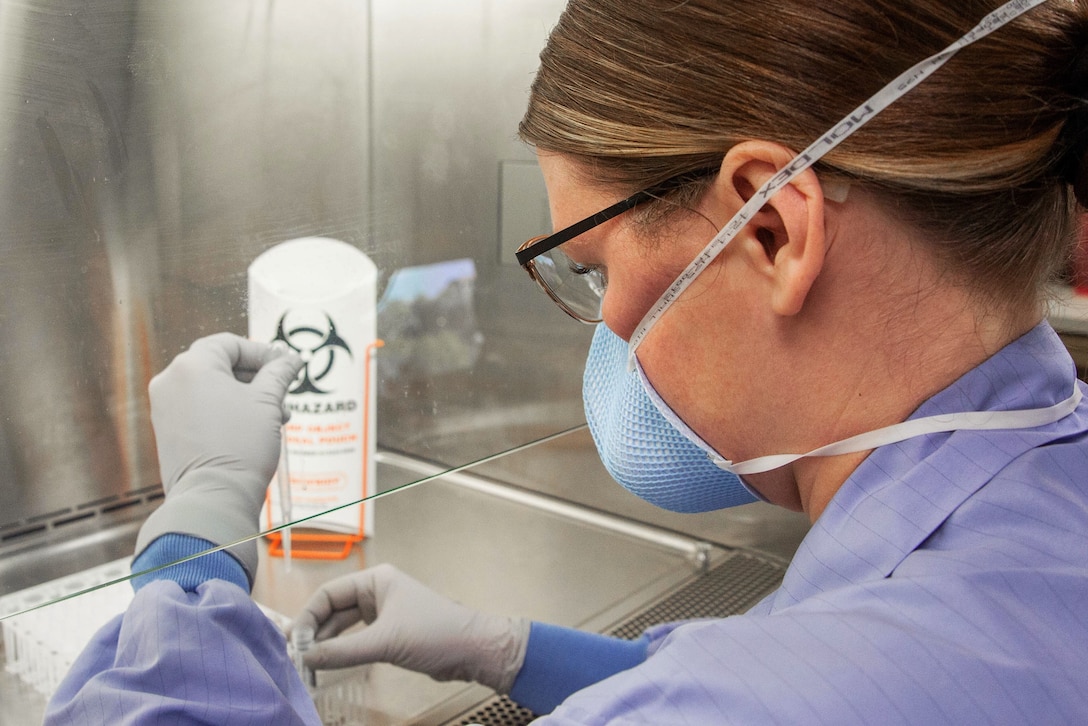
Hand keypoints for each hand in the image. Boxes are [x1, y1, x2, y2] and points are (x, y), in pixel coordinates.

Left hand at [134, 333, 302, 580]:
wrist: (214, 498)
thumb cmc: (240, 447)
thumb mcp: (268, 402)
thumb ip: (279, 373)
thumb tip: (292, 359)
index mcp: (191, 366)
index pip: (230, 344)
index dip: (262, 352)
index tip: (286, 366)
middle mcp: (170, 381)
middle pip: (219, 365)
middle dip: (256, 378)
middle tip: (283, 392)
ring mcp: (165, 408)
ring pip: (211, 389)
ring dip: (245, 396)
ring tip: (275, 416)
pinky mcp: (168, 431)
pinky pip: (200, 409)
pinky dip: (226, 412)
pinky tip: (254, 429)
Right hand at [291, 564, 529, 693]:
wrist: (472, 650)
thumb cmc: (436, 633)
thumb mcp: (385, 642)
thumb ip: (343, 652)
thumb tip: (308, 658)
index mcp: (376, 580)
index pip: (328, 594)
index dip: (308, 616)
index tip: (294, 641)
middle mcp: (377, 592)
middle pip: (333, 609)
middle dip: (315, 631)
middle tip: (296, 655)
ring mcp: (383, 612)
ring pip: (343, 626)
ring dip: (327, 643)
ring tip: (308, 663)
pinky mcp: (389, 632)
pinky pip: (357, 639)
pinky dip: (342, 651)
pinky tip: (329, 664)